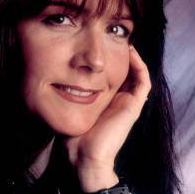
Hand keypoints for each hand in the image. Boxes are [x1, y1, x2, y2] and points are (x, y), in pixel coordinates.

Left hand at [63, 45, 150, 191]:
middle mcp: (118, 101)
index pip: (111, 74)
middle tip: (113, 36)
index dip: (107, 58)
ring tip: (124, 40)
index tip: (99, 43)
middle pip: (125, 71)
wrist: (81, 156)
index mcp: (104, 101)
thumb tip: (51, 74)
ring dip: (133, 56)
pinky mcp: (133, 107)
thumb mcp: (66, 106)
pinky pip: (143, 81)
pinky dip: (139, 65)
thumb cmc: (70, 136)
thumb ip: (66, 92)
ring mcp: (127, 104)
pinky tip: (130, 52)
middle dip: (120, 53)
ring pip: (137, 74)